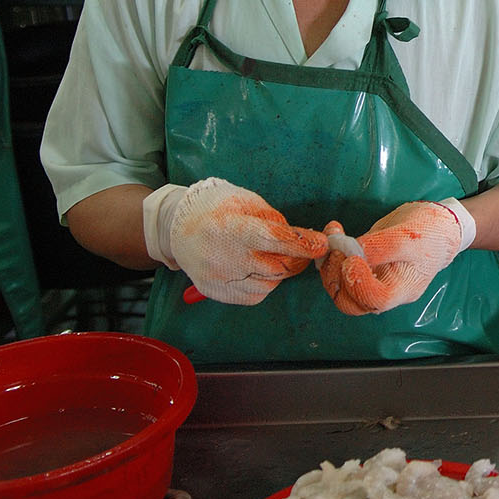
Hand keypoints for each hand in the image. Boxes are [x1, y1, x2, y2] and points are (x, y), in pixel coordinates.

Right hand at [142, 178, 327, 304]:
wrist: (177, 227)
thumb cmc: (218, 208)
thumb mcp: (247, 201)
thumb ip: (275, 220)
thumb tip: (301, 239)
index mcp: (231, 228)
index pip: (272, 239)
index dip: (301, 243)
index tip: (321, 245)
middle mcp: (222, 257)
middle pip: (276, 267)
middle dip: (295, 259)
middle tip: (300, 249)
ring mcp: (218, 279)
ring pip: (269, 284)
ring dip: (280, 272)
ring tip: (270, 255)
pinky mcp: (216, 292)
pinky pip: (254, 296)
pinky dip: (265, 284)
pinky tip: (256, 268)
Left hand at [317, 199, 474, 314]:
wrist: (438, 224)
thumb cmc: (431, 232)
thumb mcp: (409, 236)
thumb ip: (381, 246)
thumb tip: (350, 252)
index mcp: (402, 289)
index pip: (375, 300)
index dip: (358, 284)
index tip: (352, 258)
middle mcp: (385, 290)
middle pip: (351, 301)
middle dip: (336, 276)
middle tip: (336, 248)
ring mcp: (373, 280)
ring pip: (341, 287)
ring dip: (330, 263)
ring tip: (333, 235)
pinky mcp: (364, 267)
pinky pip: (341, 270)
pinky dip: (333, 253)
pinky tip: (334, 233)